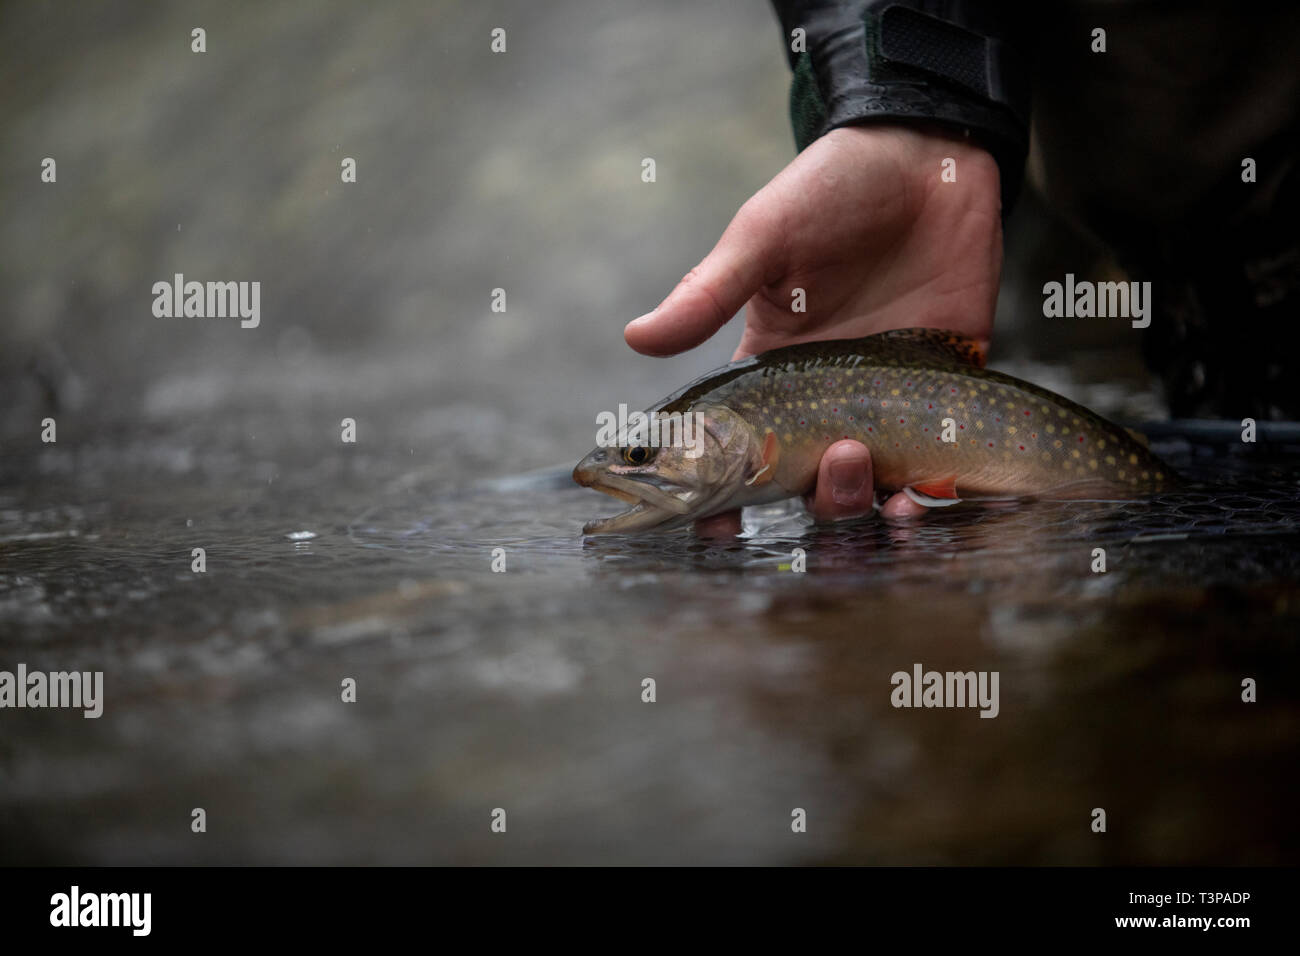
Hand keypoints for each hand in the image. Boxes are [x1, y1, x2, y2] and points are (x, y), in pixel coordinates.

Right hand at [624, 124, 1002, 533]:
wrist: (929, 154)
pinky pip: (940, 460)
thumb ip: (708, 294)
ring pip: (872, 484)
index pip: (741, 449)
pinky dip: (935, 490)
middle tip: (834, 459)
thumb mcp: (762, 239)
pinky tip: (932, 491)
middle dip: (817, 496)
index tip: (714, 526)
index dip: (724, 495)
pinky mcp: (948, 389)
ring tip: (874, 471)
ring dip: (868, 499)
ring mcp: (888, 399)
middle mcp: (827, 397)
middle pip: (810, 481)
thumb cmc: (832, 189)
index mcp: (772, 368)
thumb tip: (635, 338)